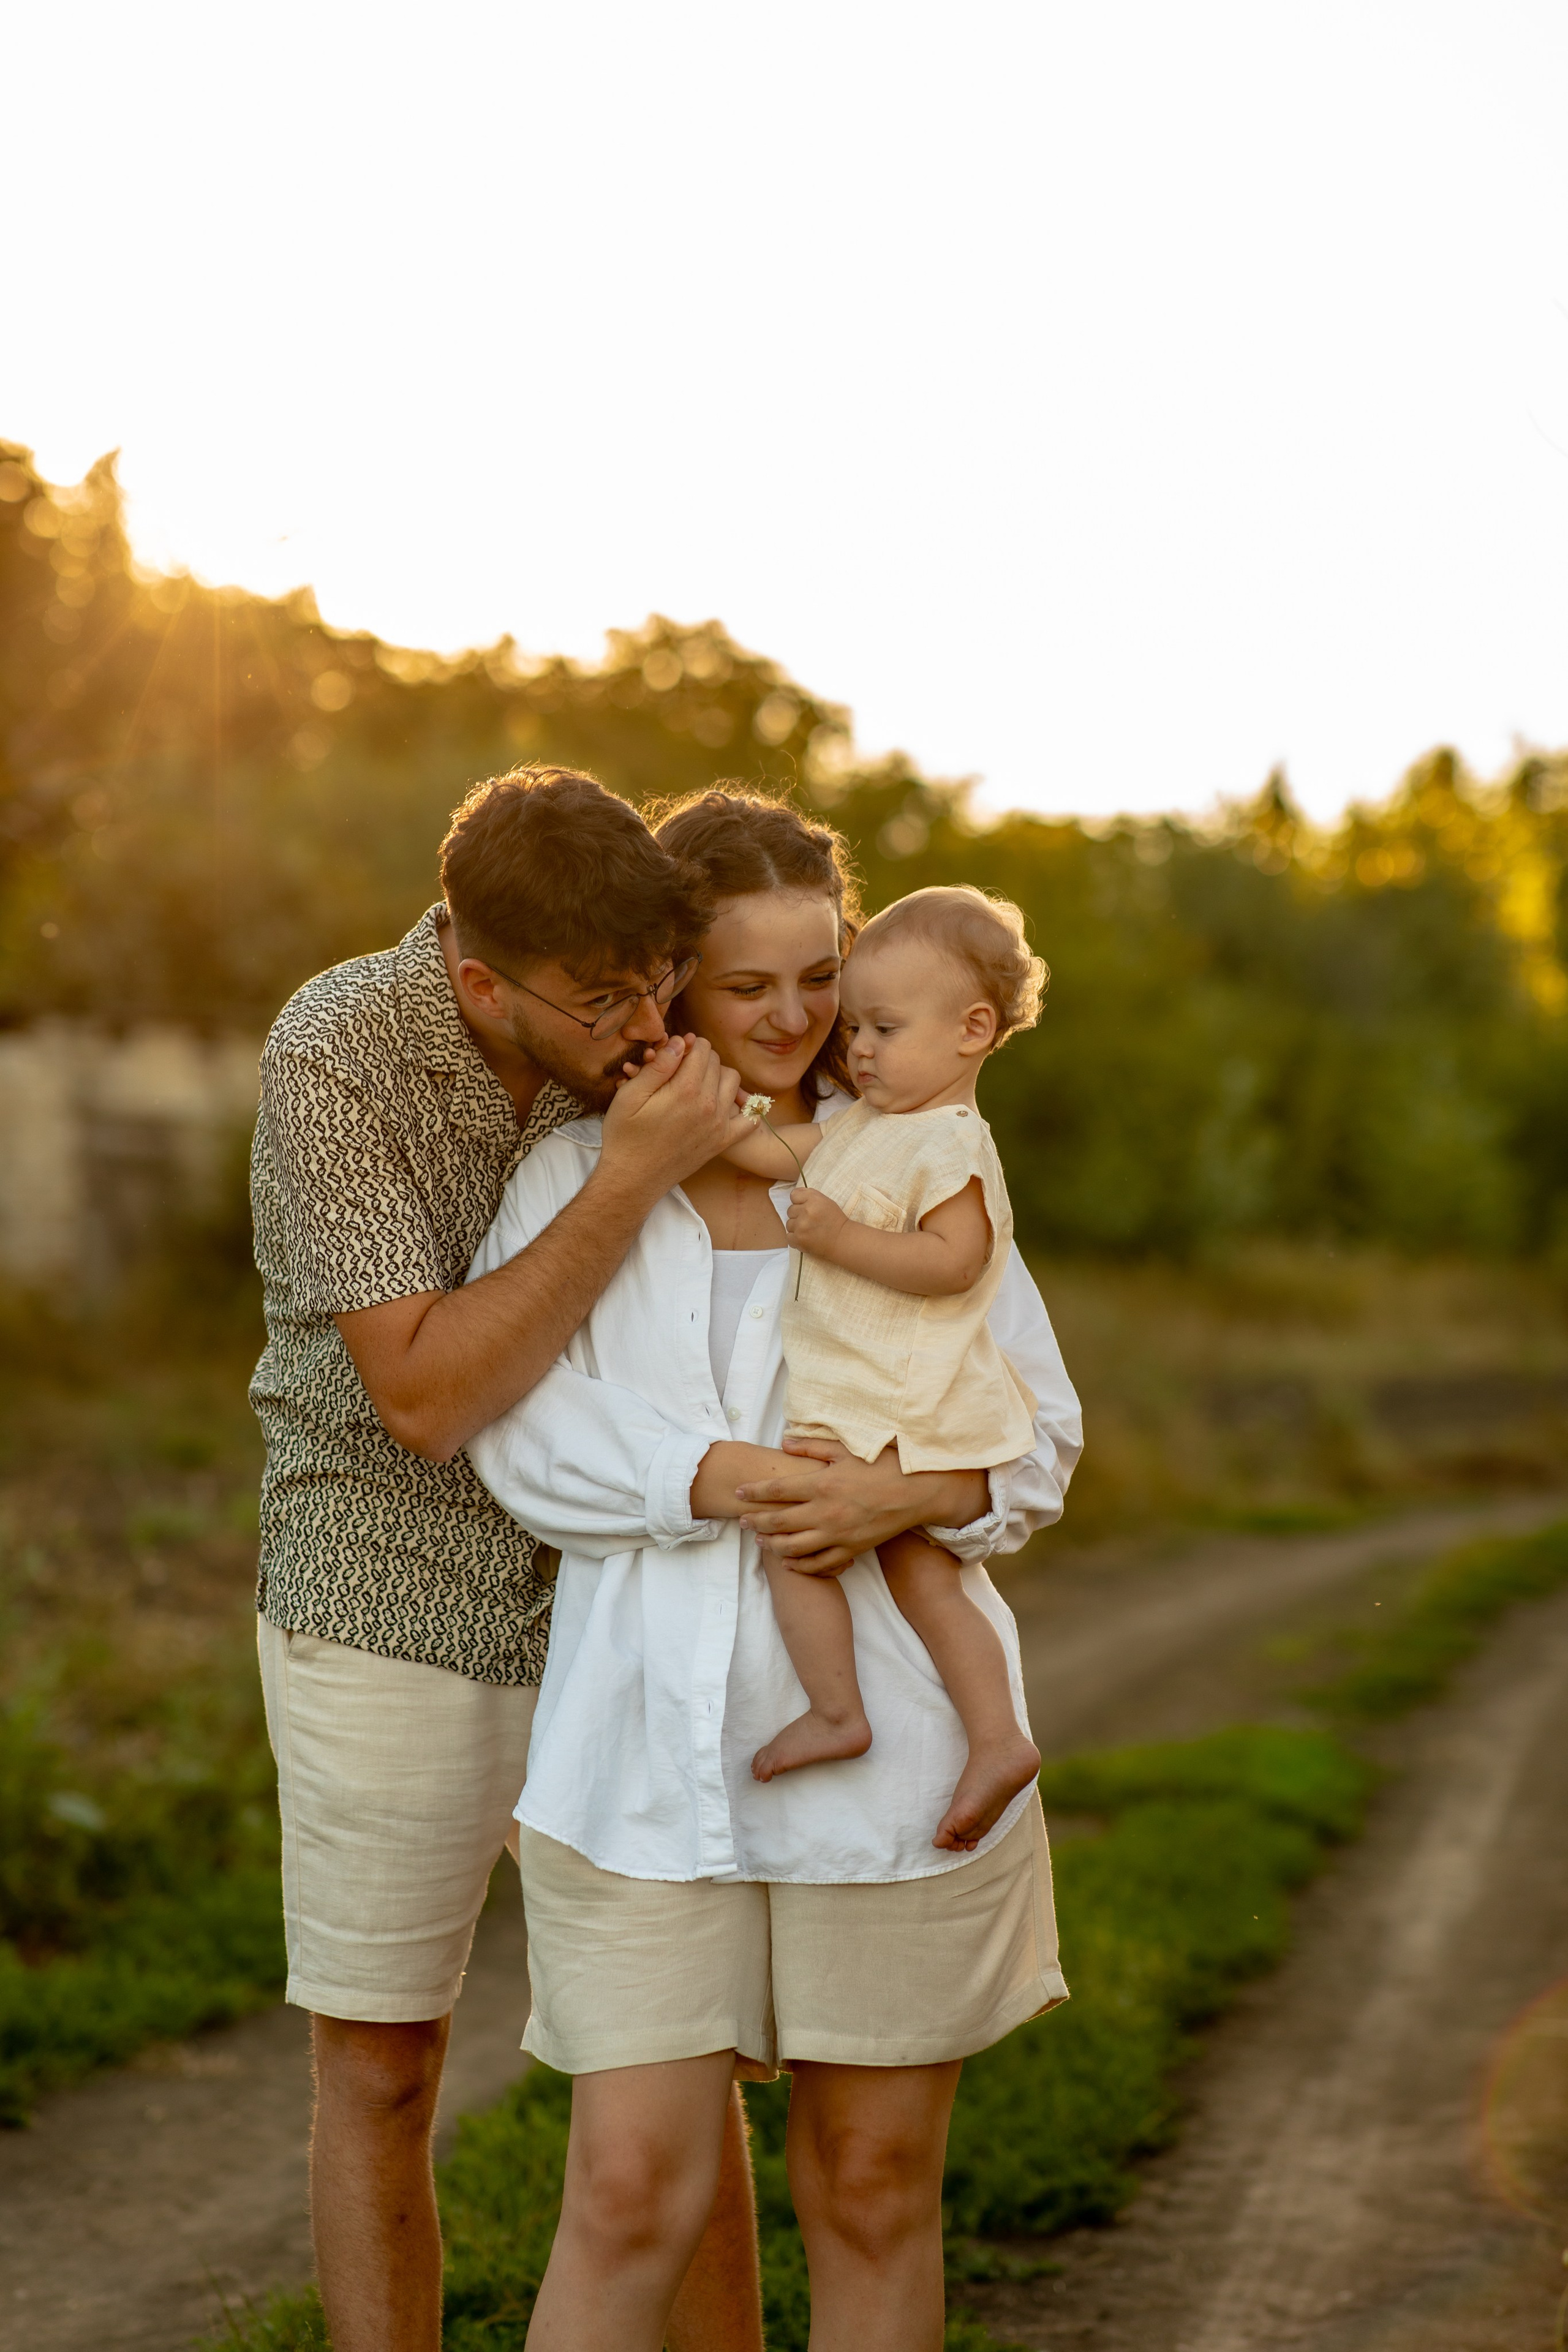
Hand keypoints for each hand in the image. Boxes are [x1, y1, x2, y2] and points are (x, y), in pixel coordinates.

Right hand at [597, 1036, 742, 1197]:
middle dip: (700, 1059)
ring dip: (719, 1076)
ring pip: (733, 1081)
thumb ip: (659, 1066)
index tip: (675, 1053)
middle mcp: (708, 1105)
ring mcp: (719, 1124)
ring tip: (697, 1083)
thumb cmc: (625, 1136)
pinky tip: (726, 1104)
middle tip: (680, 1068)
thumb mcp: (630, 1095)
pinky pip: (749, 1118)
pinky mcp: (723, 1141)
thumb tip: (680, 1042)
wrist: (633, 1178)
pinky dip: (744, 1107)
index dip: (687, 1045)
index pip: (702, 1049)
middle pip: (717, 1063)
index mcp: (685, 1089)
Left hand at [736, 1438, 980, 1571]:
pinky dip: (800, 1565)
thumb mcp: (846, 1449)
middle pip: (779, 1521)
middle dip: (756, 1522)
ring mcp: (837, 1535)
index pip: (777, 1490)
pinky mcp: (851, 1550)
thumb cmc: (884, 1465)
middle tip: (742, 1521)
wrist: (917, 1492)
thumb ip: (812, 1446)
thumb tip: (784, 1440)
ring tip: (760, 1542)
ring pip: (794, 1547)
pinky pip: (819, 1564)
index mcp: (822, 1484)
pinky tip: (789, 1562)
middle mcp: (825, 1512)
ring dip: (772, 1545)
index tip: (738, 1492)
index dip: (753, 1492)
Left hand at [784, 1185, 846, 1259]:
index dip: (799, 1202)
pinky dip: (796, 1239)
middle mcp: (806, 1211)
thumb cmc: (834, 1220)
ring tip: (809, 1231)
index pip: (794, 1195)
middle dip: (798, 1216)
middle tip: (810, 1221)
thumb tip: (794, 1195)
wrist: (842, 1240)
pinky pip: (789, 1237)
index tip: (806, 1208)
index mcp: (814, 1199)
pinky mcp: (798, 1239)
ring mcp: (801, 1226)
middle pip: (790, 1211)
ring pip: (789, 1224)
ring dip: (797, 1228)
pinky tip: (806, 1238)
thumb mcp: (825, 1201)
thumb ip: (809, 1196)